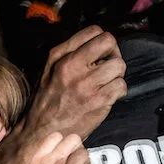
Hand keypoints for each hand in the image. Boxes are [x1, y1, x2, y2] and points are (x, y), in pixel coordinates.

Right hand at [7, 26, 125, 155]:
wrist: (42, 132)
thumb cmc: (47, 101)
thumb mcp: (48, 69)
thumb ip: (68, 52)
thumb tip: (94, 42)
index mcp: (59, 56)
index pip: (94, 31)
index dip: (101, 41)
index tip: (99, 54)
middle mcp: (72, 67)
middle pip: (109, 42)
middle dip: (113, 53)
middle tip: (107, 66)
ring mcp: (86, 84)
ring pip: (119, 65)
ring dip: (116, 75)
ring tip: (105, 83)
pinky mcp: (98, 101)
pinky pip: (121, 86)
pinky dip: (118, 91)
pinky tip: (107, 96)